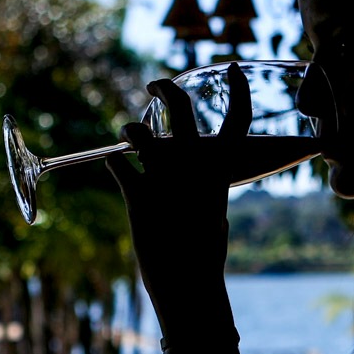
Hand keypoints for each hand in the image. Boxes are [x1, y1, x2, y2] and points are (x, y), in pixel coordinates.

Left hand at [106, 63, 250, 341]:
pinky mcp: (137, 196)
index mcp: (220, 171)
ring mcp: (165, 179)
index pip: (238, 119)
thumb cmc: (203, 256)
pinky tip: (118, 170)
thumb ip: (205, 187)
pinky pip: (116, 163)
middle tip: (156, 83)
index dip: (238, 88)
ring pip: (139, 132)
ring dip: (131, 128)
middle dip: (166, 88)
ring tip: (129, 132)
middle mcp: (193, 167)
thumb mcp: (213, 215)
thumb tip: (196, 177)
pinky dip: (115, 163)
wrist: (188, 286)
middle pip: (180, 108)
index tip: (231, 66)